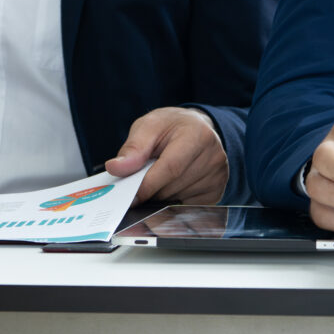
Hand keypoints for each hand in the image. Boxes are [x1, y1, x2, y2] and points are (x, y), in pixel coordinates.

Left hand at [106, 107, 227, 204]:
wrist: (196, 128)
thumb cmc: (172, 127)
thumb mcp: (149, 126)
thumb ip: (133, 147)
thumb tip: (116, 168)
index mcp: (197, 135)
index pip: (170, 168)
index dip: (147, 185)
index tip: (129, 196)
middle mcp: (213, 157)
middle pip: (172, 187)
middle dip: (150, 190)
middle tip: (139, 182)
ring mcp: (217, 177)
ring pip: (177, 200)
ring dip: (160, 196)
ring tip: (158, 177)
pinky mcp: (216, 192)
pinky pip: (186, 207)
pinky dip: (172, 201)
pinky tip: (171, 186)